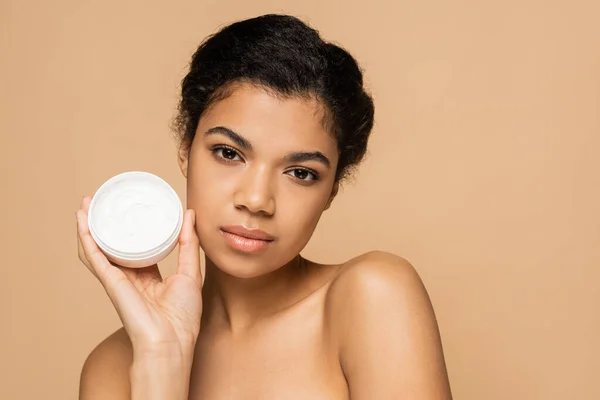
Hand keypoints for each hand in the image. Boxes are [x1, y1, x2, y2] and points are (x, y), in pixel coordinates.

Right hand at [76, 195, 202, 357]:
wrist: (170, 340)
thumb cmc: (182, 316)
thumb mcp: (191, 272)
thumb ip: (189, 243)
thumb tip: (189, 214)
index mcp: (150, 278)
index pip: (139, 249)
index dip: (135, 231)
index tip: (136, 211)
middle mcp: (130, 278)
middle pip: (114, 246)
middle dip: (108, 224)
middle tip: (105, 200)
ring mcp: (118, 279)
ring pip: (99, 248)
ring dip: (91, 225)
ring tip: (88, 203)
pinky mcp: (110, 281)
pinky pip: (94, 256)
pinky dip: (86, 237)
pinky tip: (82, 220)